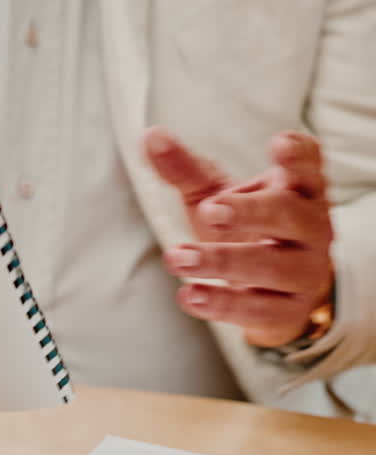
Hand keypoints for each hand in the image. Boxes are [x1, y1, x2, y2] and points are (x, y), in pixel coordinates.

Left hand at [144, 127, 333, 347]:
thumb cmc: (245, 232)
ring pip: (270, 266)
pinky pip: (258, 309)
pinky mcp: (289, 311)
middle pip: (288, 215)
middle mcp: (311, 229)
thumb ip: (185, 170)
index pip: (308, 168)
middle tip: (208, 212)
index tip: (279, 143)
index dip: (298, 156)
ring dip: (221, 261)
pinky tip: (190, 295)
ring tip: (177, 258)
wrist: (274, 292)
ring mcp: (304, 272)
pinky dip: (222, 304)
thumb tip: (151, 136)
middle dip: (248, 212)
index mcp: (298, 191)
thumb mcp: (215, 197)